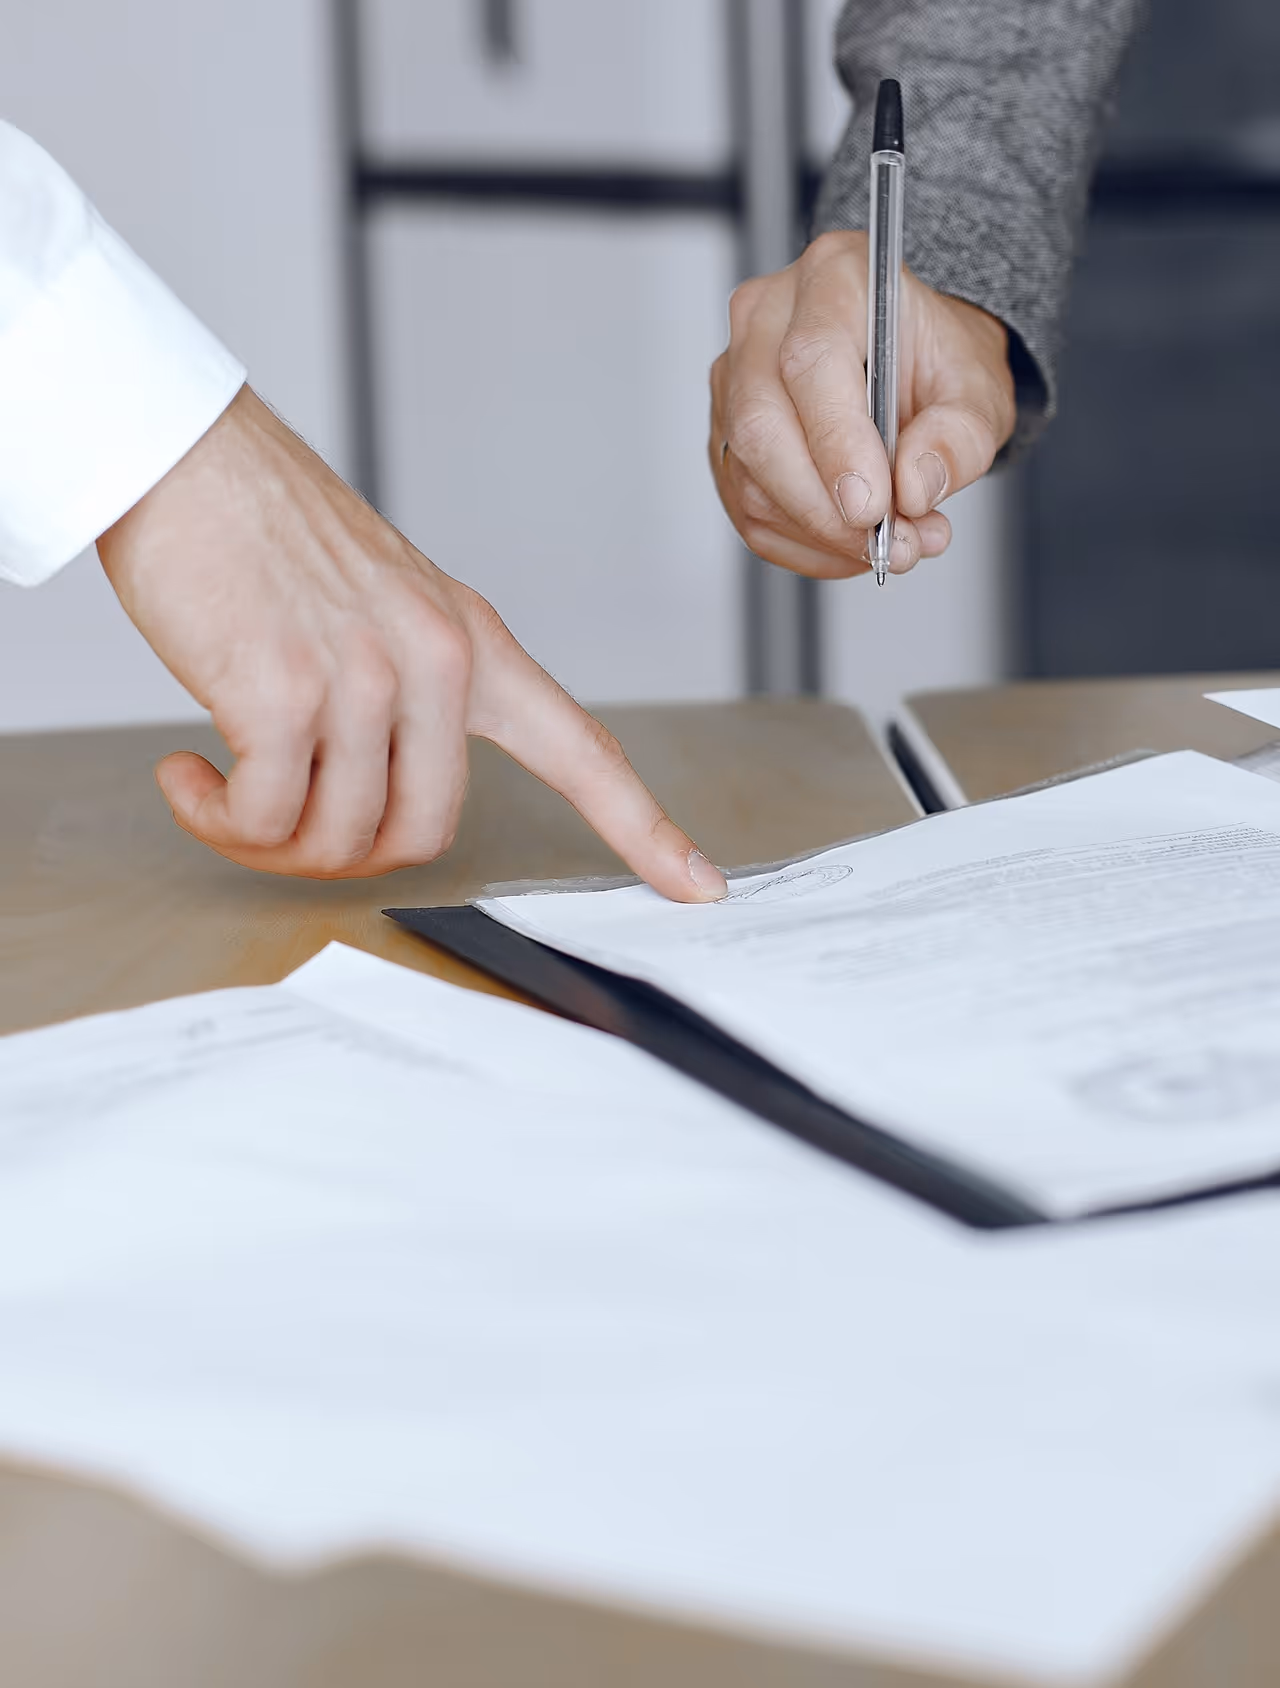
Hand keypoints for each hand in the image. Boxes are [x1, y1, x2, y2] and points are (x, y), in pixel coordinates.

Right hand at [97, 387, 726, 899]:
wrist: (183, 456)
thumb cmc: (266, 536)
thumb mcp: (383, 605)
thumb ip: (413, 695)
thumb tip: (376, 805)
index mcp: (474, 644)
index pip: (582, 751)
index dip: (644, 829)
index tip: (698, 885)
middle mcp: (438, 661)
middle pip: (426, 835)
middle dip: (343, 855)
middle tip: (279, 821)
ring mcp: (367, 676)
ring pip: (340, 839)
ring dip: (267, 839)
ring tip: (222, 787)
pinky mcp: (284, 691)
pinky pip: (265, 817)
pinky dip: (220, 819)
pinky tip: (188, 775)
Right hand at [710, 230, 1016, 577]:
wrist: (914, 367)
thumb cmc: (937, 362)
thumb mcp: (979, 391)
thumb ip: (960, 436)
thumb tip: (914, 486)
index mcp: (834, 277)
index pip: (811, 362)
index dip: (838, 443)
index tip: (873, 507)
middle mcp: (767, 319)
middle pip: (761, 424)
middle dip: (824, 507)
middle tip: (887, 544)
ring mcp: (734, 378)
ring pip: (749, 476)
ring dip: (820, 533)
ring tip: (890, 544)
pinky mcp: (725, 435)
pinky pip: (747, 508)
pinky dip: (803, 544)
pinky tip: (851, 543)